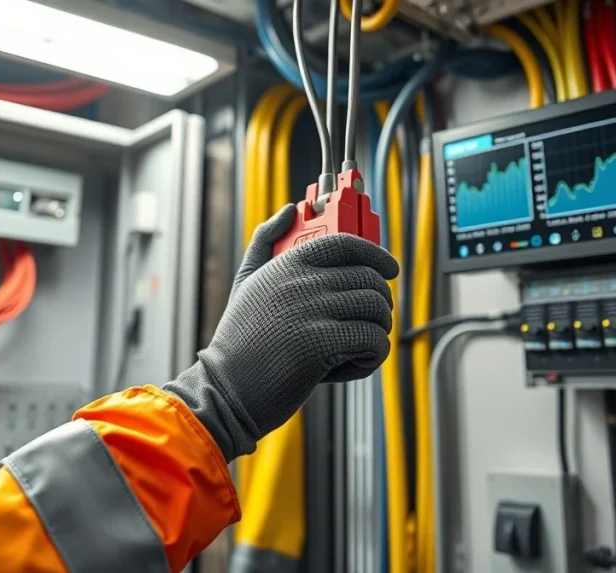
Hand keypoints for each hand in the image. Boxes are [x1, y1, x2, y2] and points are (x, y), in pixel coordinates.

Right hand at [163, 207, 398, 459]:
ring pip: (377, 310)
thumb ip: (265, 242)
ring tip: (355, 347)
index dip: (377, 254)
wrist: (225, 389)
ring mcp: (310, 310)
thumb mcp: (247, 283)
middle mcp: (300, 281)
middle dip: (380, 304)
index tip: (390, 270)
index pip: (347, 242)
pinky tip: (348, 366)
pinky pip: (373, 341)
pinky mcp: (320, 344)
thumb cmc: (240, 341)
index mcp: (287, 262)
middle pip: (371, 279)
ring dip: (377, 332)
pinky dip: (370, 358)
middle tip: (368, 323)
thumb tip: (288, 209)